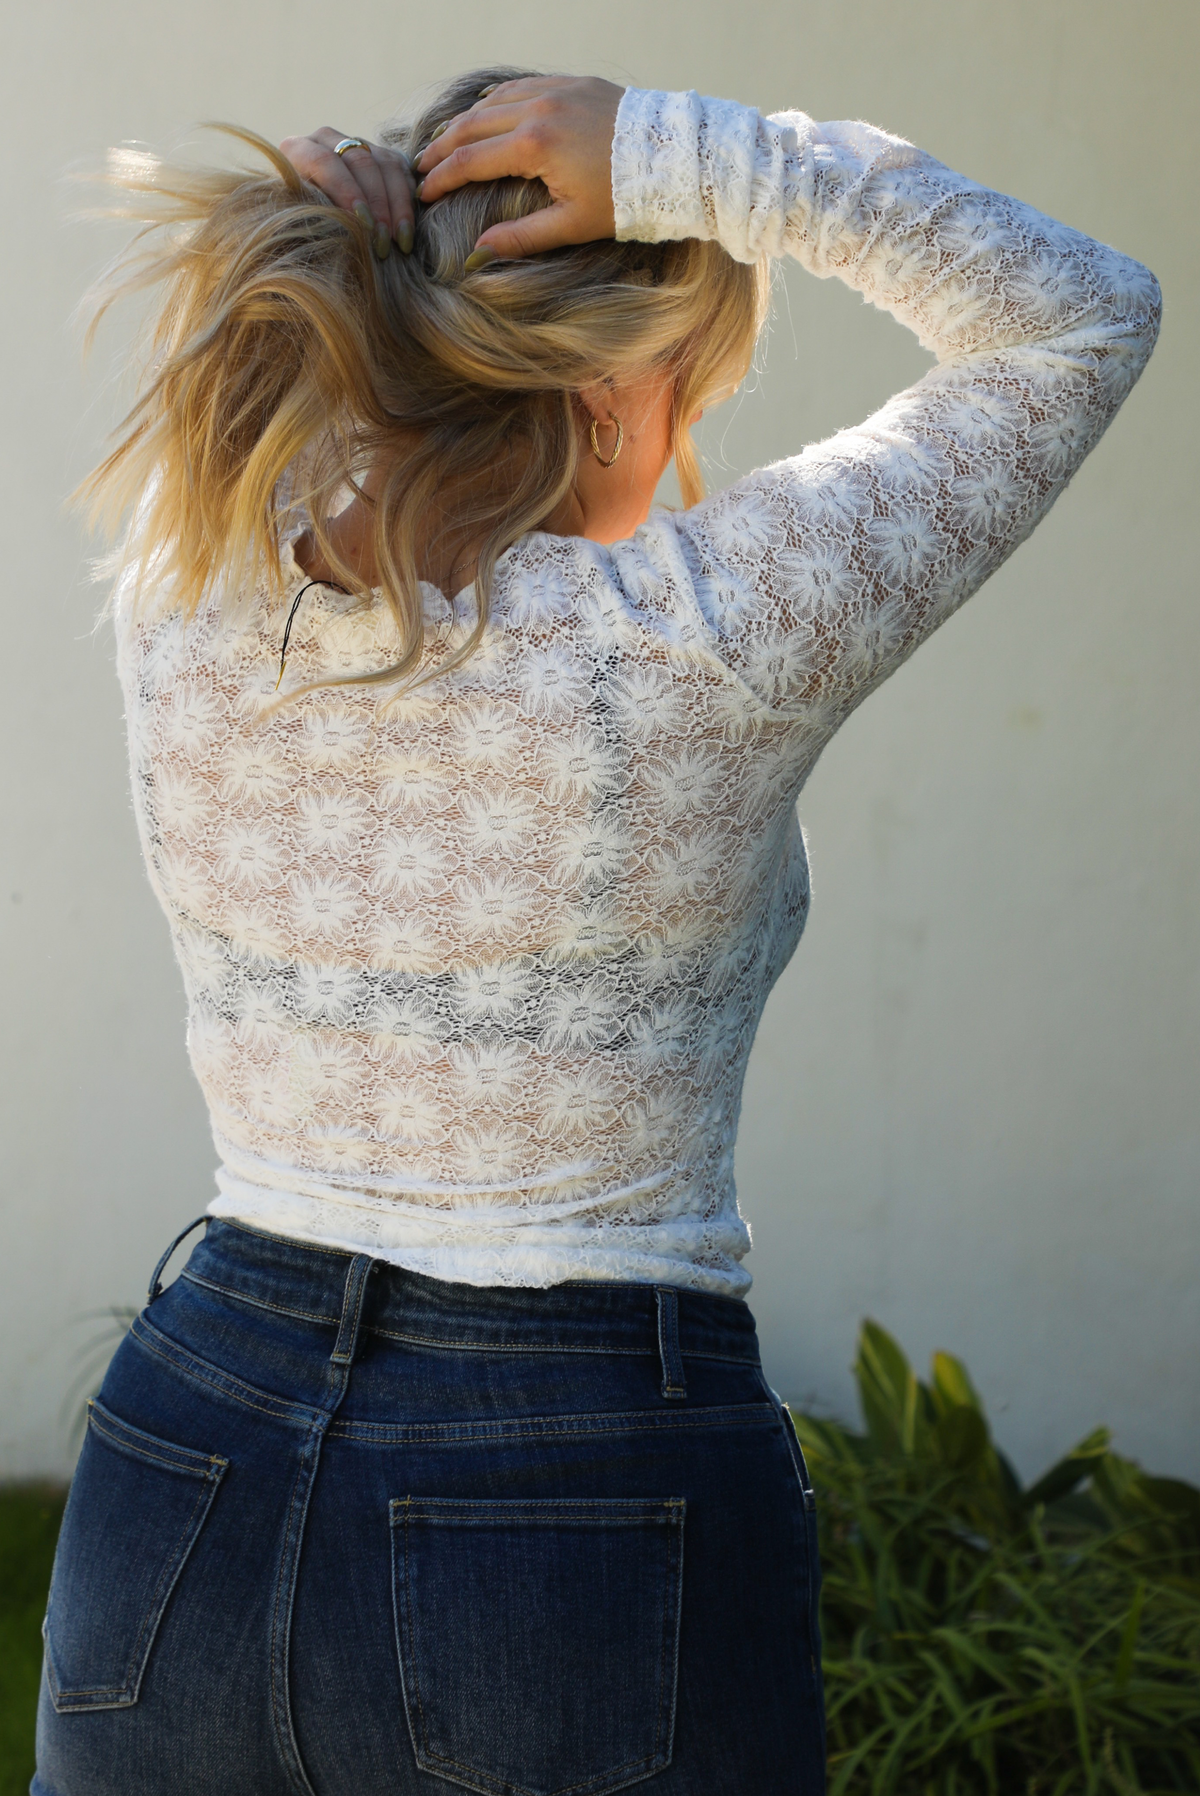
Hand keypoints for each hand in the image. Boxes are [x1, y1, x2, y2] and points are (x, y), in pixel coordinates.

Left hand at [277, 128, 415, 254]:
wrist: (307, 223)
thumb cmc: (299, 229)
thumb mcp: (298, 221)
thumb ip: (312, 217)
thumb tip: (342, 228)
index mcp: (298, 149)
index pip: (325, 162)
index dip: (347, 193)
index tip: (365, 226)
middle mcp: (327, 139)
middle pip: (360, 162)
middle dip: (376, 204)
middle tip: (383, 242)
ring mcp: (356, 145)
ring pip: (386, 165)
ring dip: (397, 206)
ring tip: (400, 242)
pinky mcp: (380, 156)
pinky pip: (402, 172)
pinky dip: (408, 202)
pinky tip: (407, 230)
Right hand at [414, 76, 622, 261]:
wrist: (674, 158)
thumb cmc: (626, 198)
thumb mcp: (572, 225)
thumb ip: (521, 237)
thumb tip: (478, 253)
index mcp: (533, 146)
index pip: (470, 162)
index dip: (440, 179)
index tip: (422, 194)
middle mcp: (537, 109)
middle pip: (471, 126)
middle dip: (442, 148)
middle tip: (420, 167)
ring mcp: (554, 90)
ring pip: (493, 101)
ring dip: (465, 122)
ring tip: (445, 142)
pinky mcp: (572, 83)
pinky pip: (520, 86)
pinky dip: (496, 100)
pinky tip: (486, 111)